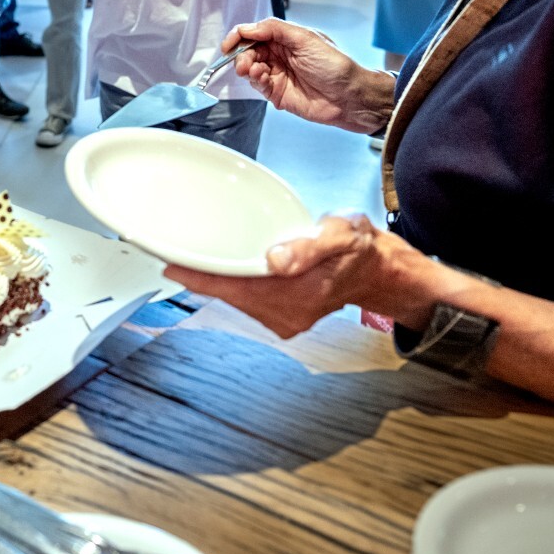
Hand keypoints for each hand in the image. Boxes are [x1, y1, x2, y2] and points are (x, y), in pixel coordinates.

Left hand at [162, 212, 421, 337]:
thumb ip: (310, 246)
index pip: (238, 287)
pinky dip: (235, 286)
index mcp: (300, 293)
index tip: (172, 267)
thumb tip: (275, 259)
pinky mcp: (284, 318)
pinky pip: (248, 302)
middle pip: (232, 295)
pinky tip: (227, 272)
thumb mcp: (342, 234)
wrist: (381, 272)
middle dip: (203, 278)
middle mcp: (289, 313)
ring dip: (219, 282)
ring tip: (195, 262)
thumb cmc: (360, 249)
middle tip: (173, 257)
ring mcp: (286, 319)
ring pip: (238, 300)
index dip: (202, 278)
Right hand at [224, 18, 391, 131]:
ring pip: (249, 68)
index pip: (255, 32)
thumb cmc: (336, 66)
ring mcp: (278, 74)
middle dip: (241, 54)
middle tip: (244, 61)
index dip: (240, 36)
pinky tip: (263, 79)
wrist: (350, 97)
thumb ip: (274, 29)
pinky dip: (255, 81)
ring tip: (255, 70)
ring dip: (247, 68)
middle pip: (248, 50)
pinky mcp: (277, 93)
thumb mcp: (306, 38)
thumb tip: (248, 27)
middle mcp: (280, 55)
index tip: (229, 44)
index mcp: (287, 38)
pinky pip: (257, 86)